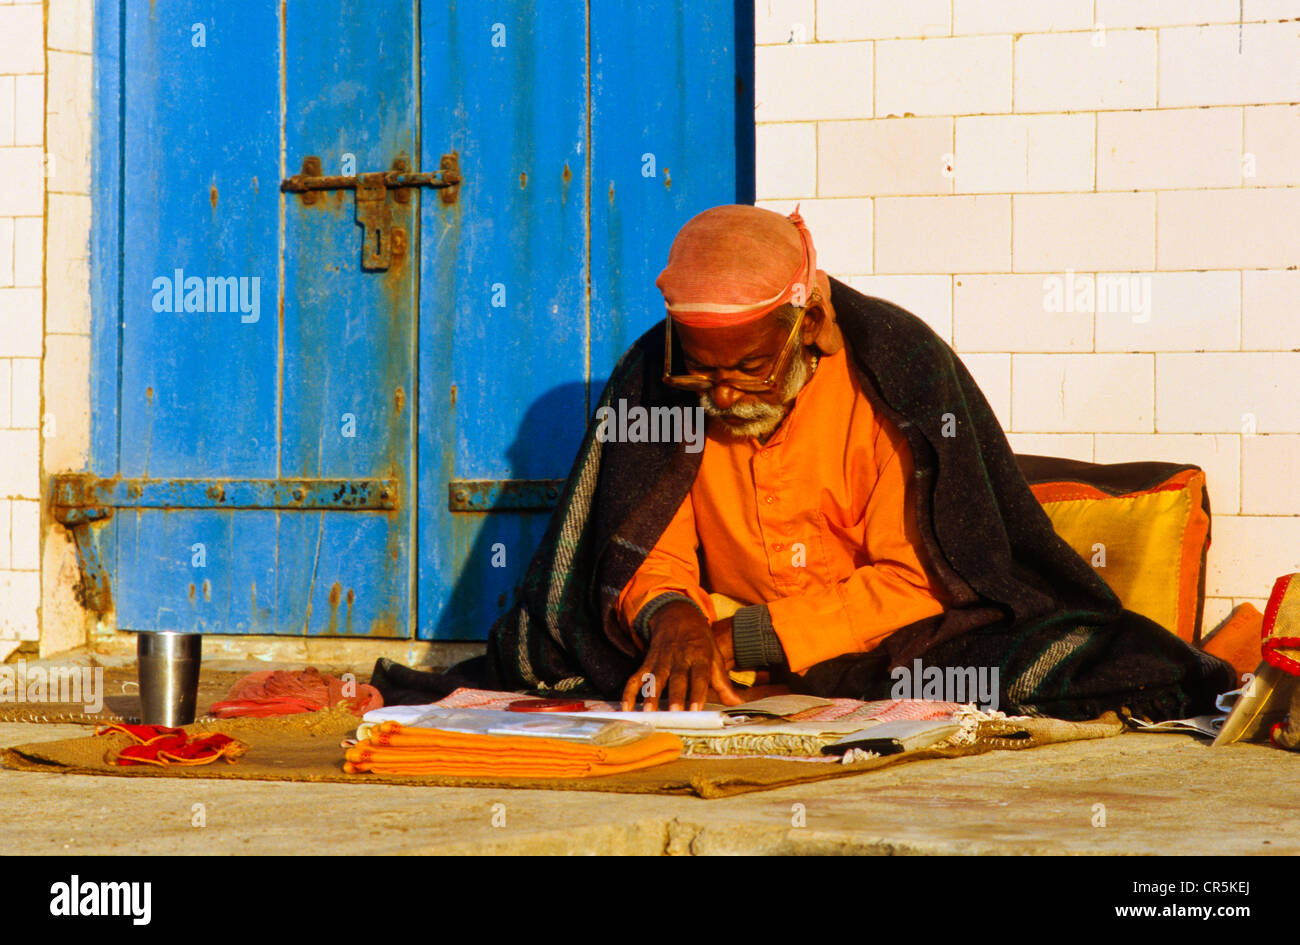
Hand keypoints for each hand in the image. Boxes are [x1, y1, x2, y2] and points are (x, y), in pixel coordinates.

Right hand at [621, 600, 743, 710]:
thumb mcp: (714, 656)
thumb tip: (737, 705)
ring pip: (656, 678)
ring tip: (648, 712)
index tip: (696, 709)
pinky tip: (626, 707)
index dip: (698, 692)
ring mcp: (662, 659)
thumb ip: (723, 683)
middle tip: (673, 713)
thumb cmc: (700, 641)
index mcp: (699, 656)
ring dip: (651, 695)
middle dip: (675, 696)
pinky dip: (629, 691)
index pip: (700, 676)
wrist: (677, 615)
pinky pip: (637, 677)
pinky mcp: (648, 661)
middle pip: (677, 678)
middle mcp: (680, 657)